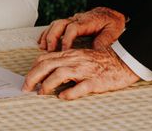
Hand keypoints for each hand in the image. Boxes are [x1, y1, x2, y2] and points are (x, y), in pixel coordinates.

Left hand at [22, 47, 139, 98]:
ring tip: (41, 93)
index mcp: (70, 54)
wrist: (124, 60)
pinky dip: (70, 92)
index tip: (27, 80)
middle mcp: (75, 60)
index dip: (33, 69)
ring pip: (60, 73)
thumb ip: (66, 62)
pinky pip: (81, 87)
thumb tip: (49, 73)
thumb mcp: (80, 57)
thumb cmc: (102, 61)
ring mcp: (85, 70)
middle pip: (47, 65)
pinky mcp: (96, 81)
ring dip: (47, 84)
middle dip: (33, 77)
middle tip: (26, 88)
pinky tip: (63, 97)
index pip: (44, 58)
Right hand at [38, 7, 125, 51]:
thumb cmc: (112, 23)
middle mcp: (77, 19)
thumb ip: (104, 41)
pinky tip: (42, 41)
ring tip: (42, 47)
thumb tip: (94, 52)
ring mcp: (72, 20)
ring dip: (47, 36)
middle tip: (49, 51)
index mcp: (87, 21)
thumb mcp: (113, 32)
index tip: (65, 52)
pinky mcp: (69, 23)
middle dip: (52, 37)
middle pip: (60, 24)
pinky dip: (47, 33)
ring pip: (55, 24)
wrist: (112, 13)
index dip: (67, 40)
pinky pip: (54, 26)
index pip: (72, 28)